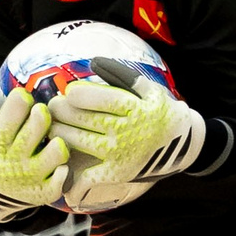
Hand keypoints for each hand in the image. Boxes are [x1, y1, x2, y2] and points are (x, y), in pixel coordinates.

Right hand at [0, 75, 69, 224]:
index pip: (15, 108)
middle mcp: (12, 160)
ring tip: (52, 139)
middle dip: (43, 113)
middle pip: (40, 123)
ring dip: (58, 140)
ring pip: (58, 150)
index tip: (23, 100)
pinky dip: (63, 167)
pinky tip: (57, 162)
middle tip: (42, 114)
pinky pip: (63, 175)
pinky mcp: (42, 193)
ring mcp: (30, 178)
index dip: (22, 98)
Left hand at [50, 58, 210, 194]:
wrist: (182, 146)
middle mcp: (124, 132)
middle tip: (53, 107)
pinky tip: (61, 156)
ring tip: (53, 126)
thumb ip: (121, 75)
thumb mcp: (149, 89)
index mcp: (133, 108)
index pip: (94, 98)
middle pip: (81, 119)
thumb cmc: (160, 112)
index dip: (76, 94)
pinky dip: (69, 166)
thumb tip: (94, 62)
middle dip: (61, 110)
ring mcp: (119, 154)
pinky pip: (86, 173)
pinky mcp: (116, 173)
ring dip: (59, 132)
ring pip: (77, 142)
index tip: (69, 92)